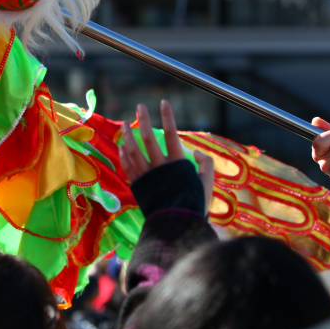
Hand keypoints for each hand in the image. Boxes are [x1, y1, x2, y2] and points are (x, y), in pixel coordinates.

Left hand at [118, 100, 214, 214]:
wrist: (178, 226)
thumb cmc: (195, 202)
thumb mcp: (207, 182)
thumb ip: (205, 164)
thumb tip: (194, 152)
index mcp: (178, 164)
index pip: (171, 134)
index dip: (168, 117)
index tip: (163, 103)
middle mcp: (160, 168)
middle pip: (148, 138)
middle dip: (143, 120)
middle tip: (139, 107)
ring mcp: (147, 176)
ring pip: (133, 151)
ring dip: (127, 135)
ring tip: (124, 123)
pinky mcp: (138, 186)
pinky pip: (128, 167)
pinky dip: (124, 155)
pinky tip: (122, 147)